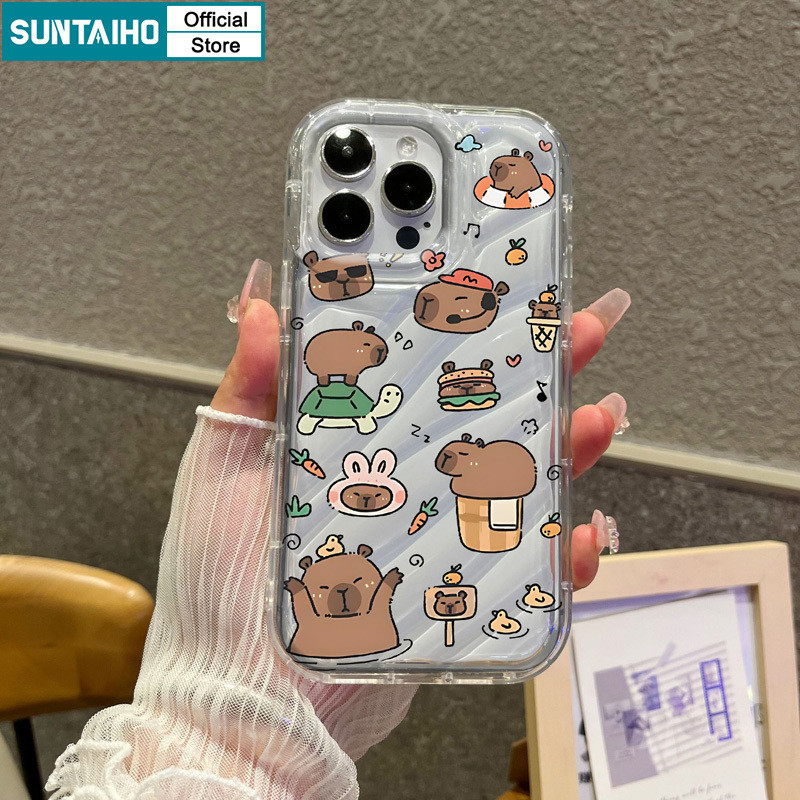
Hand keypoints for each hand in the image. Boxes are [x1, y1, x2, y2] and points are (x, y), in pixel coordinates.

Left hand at [213, 284, 629, 592]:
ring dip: (562, 444)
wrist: (252, 703)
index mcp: (351, 443)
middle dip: (528, 366)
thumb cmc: (221, 588)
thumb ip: (248, 394)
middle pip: (476, 413)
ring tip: (593, 413)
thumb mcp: (222, 474)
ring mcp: (432, 531)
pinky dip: (557, 550)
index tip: (481, 274)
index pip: (408, 367)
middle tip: (567, 325)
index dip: (446, 320)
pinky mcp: (456, 585)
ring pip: (513, 477)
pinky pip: (523, 564)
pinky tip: (576, 529)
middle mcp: (399, 479)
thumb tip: (264, 307)